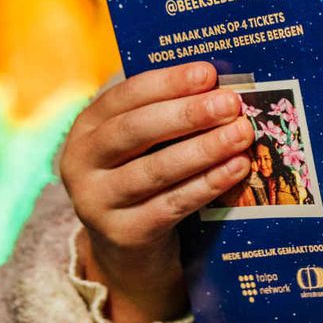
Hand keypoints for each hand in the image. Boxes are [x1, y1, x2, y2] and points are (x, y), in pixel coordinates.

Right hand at [59, 62, 252, 322]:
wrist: (127, 249)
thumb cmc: (144, 177)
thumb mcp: (144, 145)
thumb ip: (168, 116)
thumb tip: (219, 86)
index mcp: (86, 128)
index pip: (124, 97)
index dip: (167, 83)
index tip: (208, 73)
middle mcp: (81, 163)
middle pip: (135, 131)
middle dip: (187, 114)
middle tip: (229, 103)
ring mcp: (97, 202)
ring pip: (154, 170)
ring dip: (203, 149)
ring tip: (241, 134)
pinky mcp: (123, 234)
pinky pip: (171, 205)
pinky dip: (207, 185)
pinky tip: (236, 168)